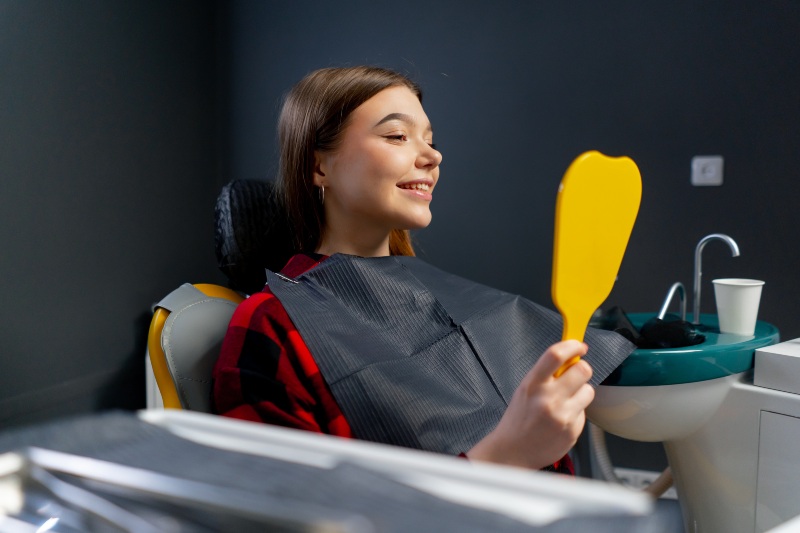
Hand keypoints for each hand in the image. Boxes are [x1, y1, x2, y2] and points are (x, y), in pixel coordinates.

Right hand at [466, 340, 593, 469]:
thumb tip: (569, 358)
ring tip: (566, 401)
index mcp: (533, 384)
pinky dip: (577, 412)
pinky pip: (585, 412)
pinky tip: (562, 419)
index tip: (579, 345)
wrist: (513, 451)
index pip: (556, 355)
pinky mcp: (573, 430)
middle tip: (575, 374)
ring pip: (589, 391)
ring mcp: (563, 415)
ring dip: (581, 392)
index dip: (572, 345)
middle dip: (582, 368)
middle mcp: (548, 398)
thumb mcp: (525, 389)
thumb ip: (545, 374)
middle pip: (583, 370)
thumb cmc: (518, 419)